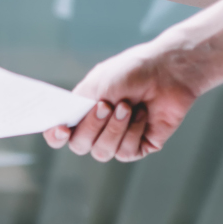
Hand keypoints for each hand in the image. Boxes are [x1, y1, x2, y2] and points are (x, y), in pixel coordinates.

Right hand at [43, 41, 202, 161]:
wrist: (168, 71)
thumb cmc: (131, 72)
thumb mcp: (97, 85)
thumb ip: (78, 107)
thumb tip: (66, 127)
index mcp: (81, 113)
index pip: (58, 135)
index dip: (55, 137)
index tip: (62, 129)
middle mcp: (97, 129)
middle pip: (79, 146)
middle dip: (93, 127)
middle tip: (107, 105)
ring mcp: (117, 139)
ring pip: (102, 152)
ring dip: (115, 128)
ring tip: (128, 106)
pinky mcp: (139, 146)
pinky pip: (126, 152)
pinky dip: (133, 132)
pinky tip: (142, 114)